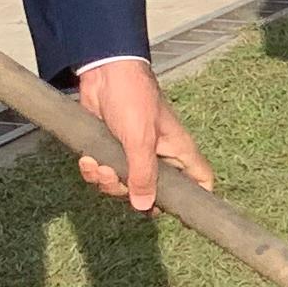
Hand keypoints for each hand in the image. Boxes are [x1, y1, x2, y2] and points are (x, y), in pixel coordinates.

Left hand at [72, 57, 208, 213]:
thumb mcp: (140, 139)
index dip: (194, 200)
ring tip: (95, 165)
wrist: (103, 72)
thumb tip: (144, 207)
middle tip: (113, 176)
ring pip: (124, 185)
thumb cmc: (133, 99)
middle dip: (127, 191)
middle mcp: (159, 157)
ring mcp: (134, 154)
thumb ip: (143, 175)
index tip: (176, 214)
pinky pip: (105, 173)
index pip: (200, 182)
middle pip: (151, 193)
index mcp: (178, 153)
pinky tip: (86, 159)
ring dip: (105, 180)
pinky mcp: (111, 149)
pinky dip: (94, 170)